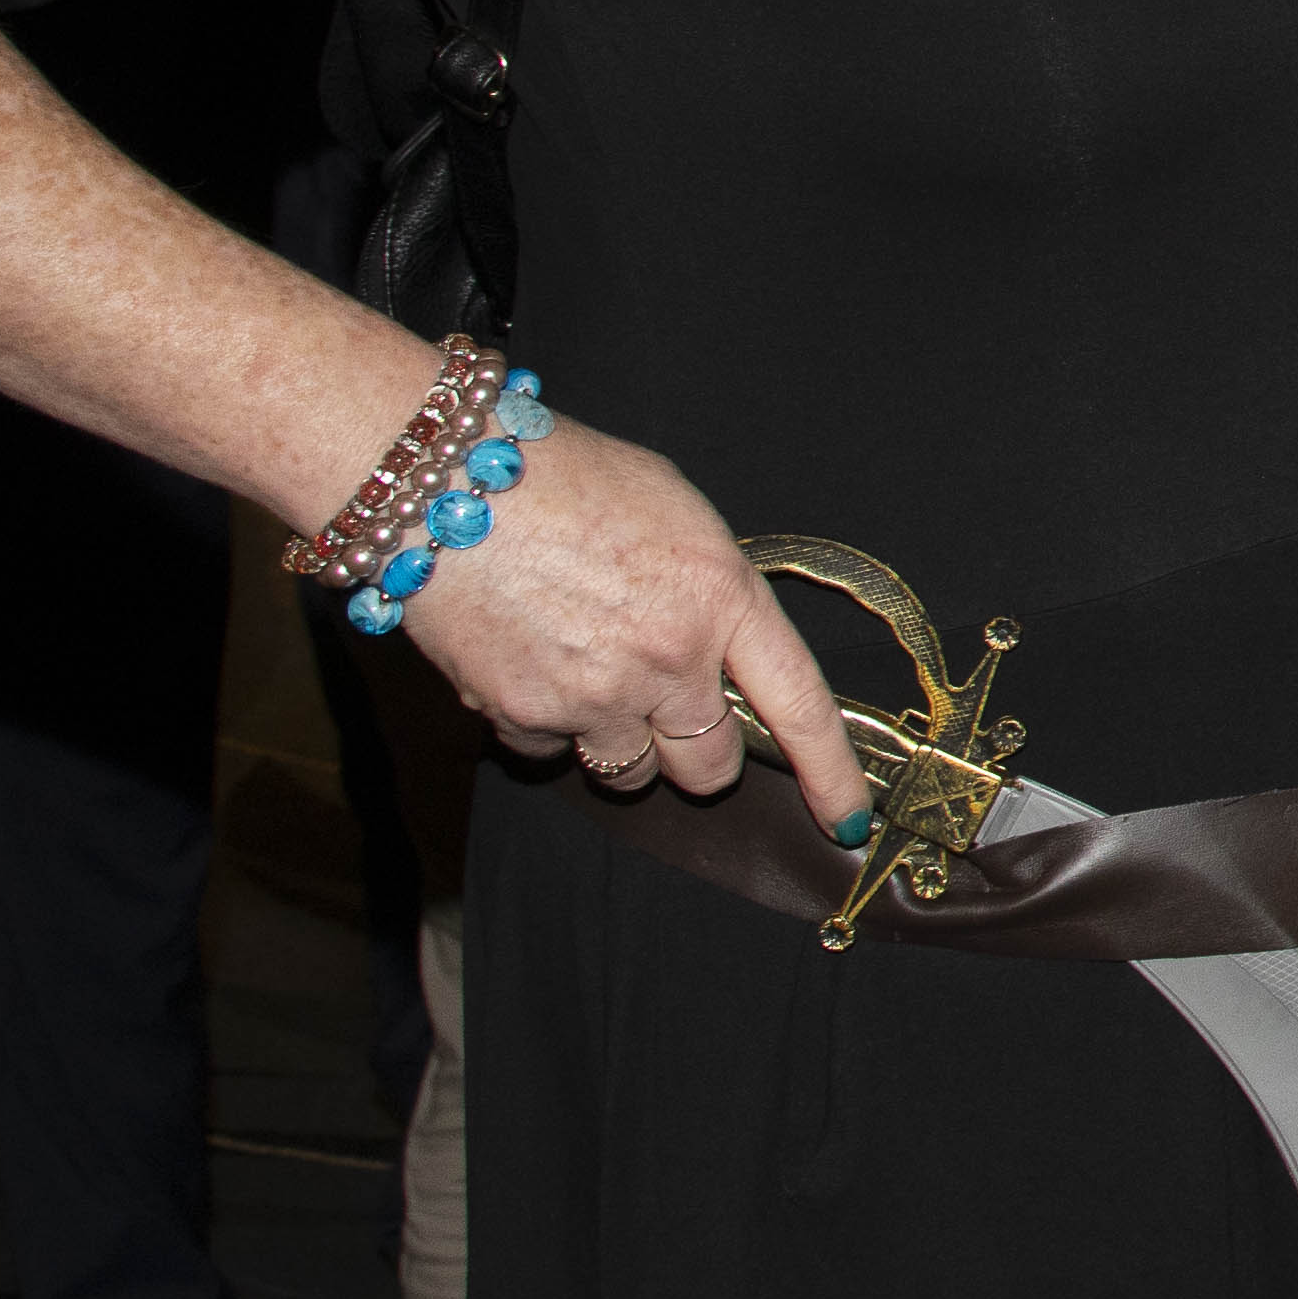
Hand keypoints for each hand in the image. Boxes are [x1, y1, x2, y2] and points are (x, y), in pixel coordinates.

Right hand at [402, 418, 867, 829]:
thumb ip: (714, 591)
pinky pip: (552, 756)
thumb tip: (726, 646)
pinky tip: (533, 663)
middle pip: (707, 766)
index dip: (830, 774)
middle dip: (696, 751)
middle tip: (665, 702)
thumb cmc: (568, 478)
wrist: (449, 481)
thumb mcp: (678, 511)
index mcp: (723, 599)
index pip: (800, 707)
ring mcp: (594, 696)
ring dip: (622, 743)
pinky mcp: (522, 716)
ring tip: (589, 669)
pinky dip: (548, 727)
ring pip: (630, 773)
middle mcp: (669, 660)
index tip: (848, 820)